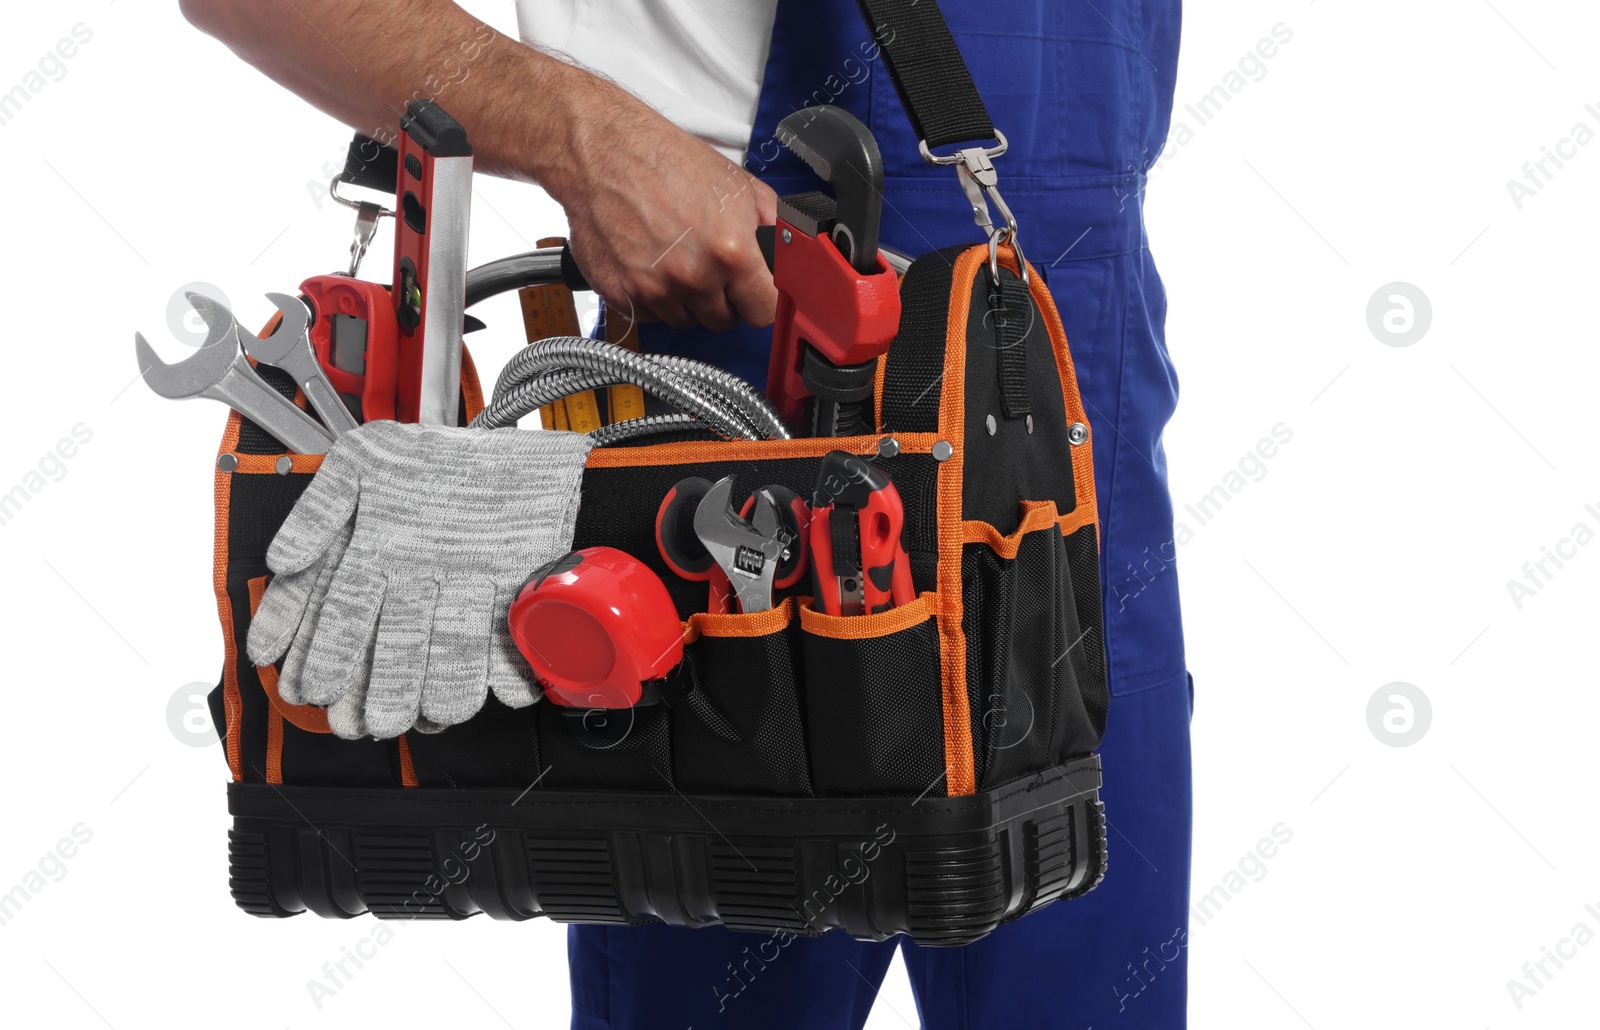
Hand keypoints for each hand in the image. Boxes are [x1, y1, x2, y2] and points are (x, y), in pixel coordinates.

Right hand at [543, 81, 777, 331]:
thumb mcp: (737, 184)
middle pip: (725, 320)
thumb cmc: (665, 161)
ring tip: (677, 259)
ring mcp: (655, 290)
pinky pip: (651, 317)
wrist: (603, 153)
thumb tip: (790, 251)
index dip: (761, 302)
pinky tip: (651, 265)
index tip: (756, 296)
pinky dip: (654, 300)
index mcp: (730, 251)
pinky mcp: (622, 295)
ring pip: (687, 321)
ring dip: (688, 300)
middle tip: (711, 267)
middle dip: (724, 299)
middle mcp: (693, 276)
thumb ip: (771, 224)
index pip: (764, 311)